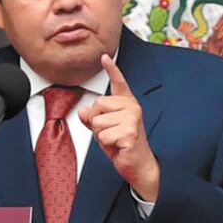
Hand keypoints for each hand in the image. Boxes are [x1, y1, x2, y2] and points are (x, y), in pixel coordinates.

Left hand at [78, 54, 159, 201]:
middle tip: (111, 134)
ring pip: (98, 122)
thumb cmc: (122, 146)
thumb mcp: (104, 130)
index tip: (104, 57)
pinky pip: (102, 135)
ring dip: (101, 135)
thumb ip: (92, 119)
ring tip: (115, 141)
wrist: (138, 165)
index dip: (111, 69)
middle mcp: (131, 107)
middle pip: (98, 105)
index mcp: (126, 104)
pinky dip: (106, 144)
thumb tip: (83, 111)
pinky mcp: (129, 132)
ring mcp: (132, 119)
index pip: (118, 83)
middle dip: (97, 123)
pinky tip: (118, 147)